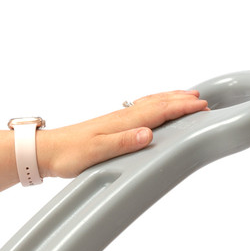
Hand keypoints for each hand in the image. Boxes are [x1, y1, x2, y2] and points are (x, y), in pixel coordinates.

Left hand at [37, 90, 208, 178]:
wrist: (46, 152)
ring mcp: (116, 119)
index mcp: (124, 122)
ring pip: (150, 104)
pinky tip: (152, 108)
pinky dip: (154, 104)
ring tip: (186, 96)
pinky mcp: (110, 125)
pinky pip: (140, 109)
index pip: (160, 111)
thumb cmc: (68, 154)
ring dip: (170, 98)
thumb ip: (123, 143)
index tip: (203, 106)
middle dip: (182, 100)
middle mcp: (122, 117)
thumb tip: (148, 134)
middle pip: (158, 103)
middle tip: (203, 99)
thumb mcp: (96, 153)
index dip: (183, 108)